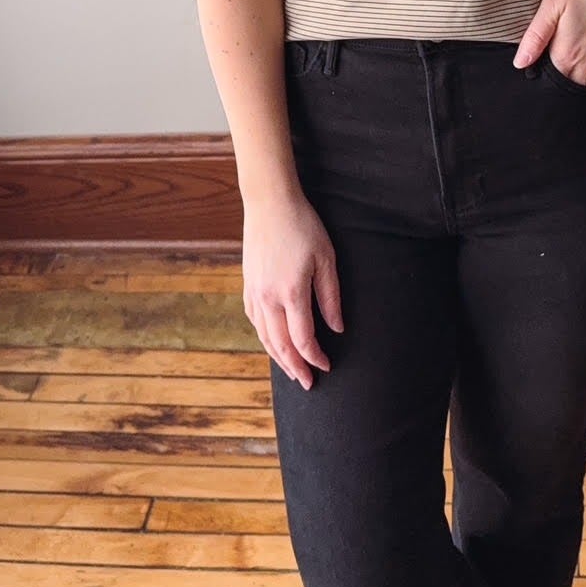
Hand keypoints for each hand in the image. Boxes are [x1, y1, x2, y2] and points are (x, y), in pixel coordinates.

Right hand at [242, 193, 343, 389]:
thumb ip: (331, 297)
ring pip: (264, 338)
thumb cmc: (303, 226)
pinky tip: (273, 344)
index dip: (315, 357)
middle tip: (308, 383)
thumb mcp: (326, 258)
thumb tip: (337, 328)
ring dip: (278, 358)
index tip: (326, 365)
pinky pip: (255, 322)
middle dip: (295, 368)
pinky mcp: (248, 286)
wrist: (269, 203)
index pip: (303, 339)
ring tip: (291, 372)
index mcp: (291, 292)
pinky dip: (265, 339)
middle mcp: (269, 298)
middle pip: (281, 346)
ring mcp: (255, 293)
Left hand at [512, 0, 585, 84]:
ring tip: (578, 36)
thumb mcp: (552, 4)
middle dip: (558, 65)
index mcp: (567, 55)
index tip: (546, 43)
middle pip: (564, 79)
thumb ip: (535, 37)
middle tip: (563, 35)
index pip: (545, 76)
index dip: (541, 61)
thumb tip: (520, 62)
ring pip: (583, 80)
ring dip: (576, 66)